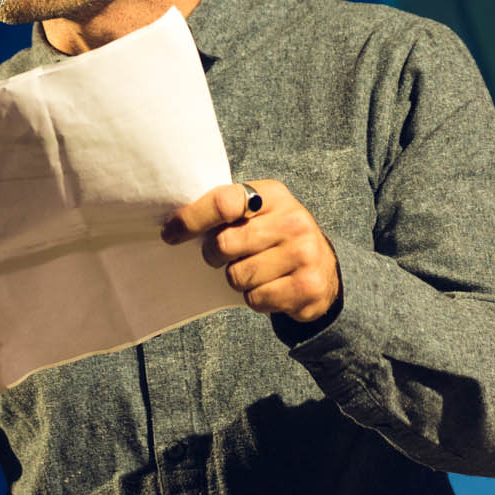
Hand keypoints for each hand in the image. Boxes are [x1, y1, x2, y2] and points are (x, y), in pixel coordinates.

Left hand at [165, 180, 340, 322]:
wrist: (324, 269)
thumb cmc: (275, 238)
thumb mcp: (257, 212)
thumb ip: (226, 211)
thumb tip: (174, 224)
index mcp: (273, 195)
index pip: (224, 203)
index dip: (191, 219)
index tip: (170, 234)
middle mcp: (294, 221)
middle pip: (225, 244)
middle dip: (214, 256)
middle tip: (222, 257)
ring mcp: (304, 254)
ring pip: (238, 277)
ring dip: (238, 280)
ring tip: (255, 272)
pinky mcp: (308, 286)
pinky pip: (257, 299)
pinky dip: (256, 299)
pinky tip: (271, 287)